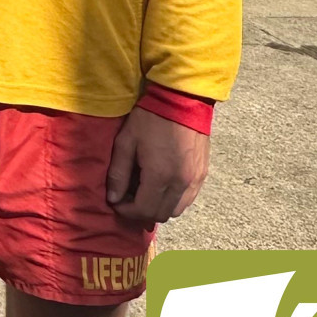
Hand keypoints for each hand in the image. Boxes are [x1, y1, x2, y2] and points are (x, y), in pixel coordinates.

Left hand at [106, 107, 209, 223]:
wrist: (182, 102)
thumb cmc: (150, 119)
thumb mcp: (126, 142)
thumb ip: (118, 173)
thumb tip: (114, 198)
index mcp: (160, 176)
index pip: (143, 210)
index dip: (127, 211)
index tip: (116, 202)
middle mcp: (181, 183)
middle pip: (160, 215)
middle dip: (141, 211)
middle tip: (128, 198)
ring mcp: (195, 180)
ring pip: (176, 210)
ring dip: (158, 207)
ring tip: (144, 193)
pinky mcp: (203, 174)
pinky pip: (187, 199)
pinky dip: (172, 200)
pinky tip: (160, 186)